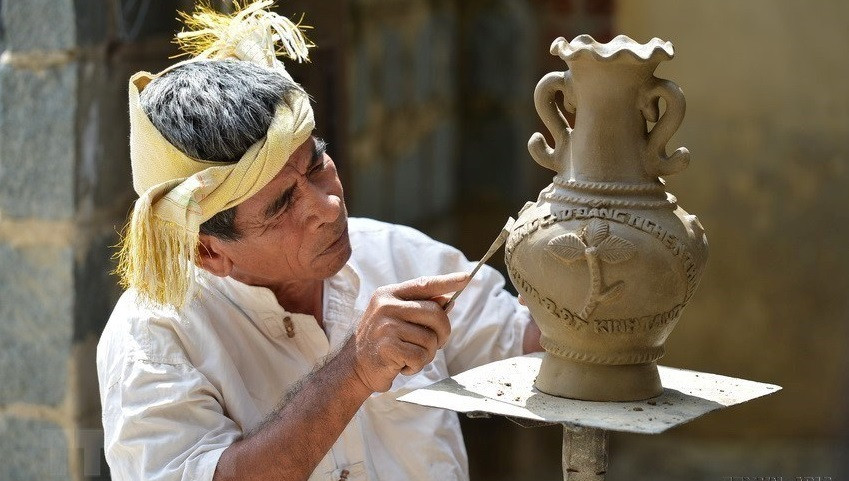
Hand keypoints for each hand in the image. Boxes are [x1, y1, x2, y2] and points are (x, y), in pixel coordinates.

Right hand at [344, 272, 468, 392]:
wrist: (354, 367)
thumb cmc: (382, 342)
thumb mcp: (397, 319)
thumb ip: (420, 308)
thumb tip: (448, 301)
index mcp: (389, 294)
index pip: (423, 284)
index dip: (446, 281)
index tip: (466, 277)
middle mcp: (386, 306)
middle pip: (435, 313)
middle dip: (443, 332)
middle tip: (436, 344)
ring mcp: (385, 326)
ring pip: (430, 339)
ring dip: (427, 354)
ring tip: (409, 356)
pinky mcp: (387, 347)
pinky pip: (420, 356)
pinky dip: (416, 366)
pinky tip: (402, 365)